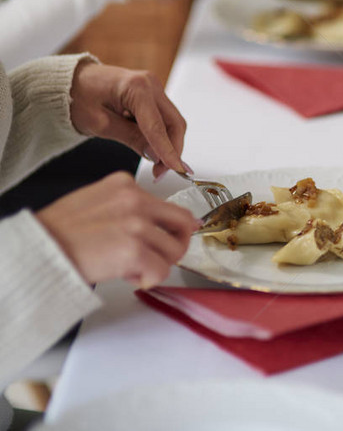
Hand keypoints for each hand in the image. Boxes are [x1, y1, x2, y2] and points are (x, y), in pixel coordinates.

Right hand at [37, 173, 199, 287]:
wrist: (37, 250)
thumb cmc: (59, 233)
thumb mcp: (96, 203)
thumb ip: (127, 209)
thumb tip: (154, 224)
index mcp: (124, 185)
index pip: (167, 205)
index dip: (167, 228)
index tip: (165, 239)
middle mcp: (135, 200)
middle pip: (183, 222)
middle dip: (177, 244)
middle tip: (161, 258)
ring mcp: (136, 224)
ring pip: (174, 250)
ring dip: (158, 264)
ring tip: (132, 268)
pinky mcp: (134, 249)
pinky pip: (161, 270)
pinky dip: (149, 279)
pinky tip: (129, 276)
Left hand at [70, 61, 187, 179]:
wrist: (70, 82)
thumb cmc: (77, 96)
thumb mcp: (100, 123)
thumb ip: (131, 138)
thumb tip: (156, 155)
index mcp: (136, 87)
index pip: (158, 126)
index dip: (168, 151)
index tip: (176, 169)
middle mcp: (150, 84)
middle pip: (174, 123)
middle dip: (173, 149)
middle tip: (163, 171)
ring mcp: (153, 88)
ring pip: (172, 122)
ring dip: (169, 144)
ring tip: (157, 164)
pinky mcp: (152, 95)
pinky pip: (165, 119)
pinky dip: (163, 136)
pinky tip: (152, 149)